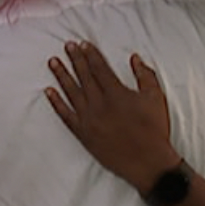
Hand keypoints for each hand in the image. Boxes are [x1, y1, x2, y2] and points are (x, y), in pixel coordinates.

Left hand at [45, 41, 179, 190]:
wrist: (148, 161)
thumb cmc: (154, 129)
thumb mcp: (155, 98)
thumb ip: (145, 75)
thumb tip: (134, 58)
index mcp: (116, 93)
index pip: (99, 68)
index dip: (90, 54)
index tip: (82, 44)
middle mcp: (99, 104)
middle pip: (83, 76)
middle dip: (75, 59)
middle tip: (67, 46)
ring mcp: (89, 119)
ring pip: (71, 92)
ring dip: (61, 75)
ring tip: (53, 62)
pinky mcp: (83, 134)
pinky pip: (65, 116)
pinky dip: (56, 103)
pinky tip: (49, 92)